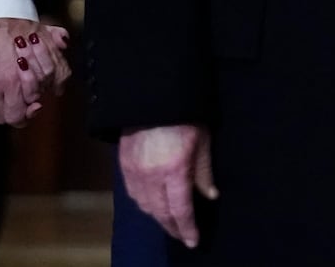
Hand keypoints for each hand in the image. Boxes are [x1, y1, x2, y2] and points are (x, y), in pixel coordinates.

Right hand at [0, 17, 71, 125]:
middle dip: (15, 111)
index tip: (35, 104)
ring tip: (12, 87)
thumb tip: (59, 89)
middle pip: (1, 117)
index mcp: (10, 81)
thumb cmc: (23, 27)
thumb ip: (58, 69)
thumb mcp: (49, 49)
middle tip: (25, 101)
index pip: (15, 116)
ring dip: (2, 100)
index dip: (27, 114)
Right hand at [119, 124, 217, 248]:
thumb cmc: (185, 115)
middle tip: (182, 235)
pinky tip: (152, 204)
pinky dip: (144, 204)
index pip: (180, 209)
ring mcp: (134, 171)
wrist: (152, 94)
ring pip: (145, 206)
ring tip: (170, 221)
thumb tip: (210, 195)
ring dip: (158, 217)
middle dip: (173, 227)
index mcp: (174, 169)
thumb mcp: (202, 140)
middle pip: (161, 212)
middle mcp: (151, 175)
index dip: (187, 227)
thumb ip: (204, 171)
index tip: (193, 241)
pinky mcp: (123, 165)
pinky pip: (133, 194)